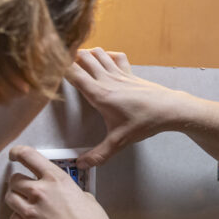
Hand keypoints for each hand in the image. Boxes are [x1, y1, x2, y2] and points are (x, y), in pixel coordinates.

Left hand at [5, 145, 115, 218]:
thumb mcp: (85, 197)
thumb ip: (67, 190)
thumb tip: (63, 193)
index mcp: (56, 179)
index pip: (28, 156)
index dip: (17, 153)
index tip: (14, 154)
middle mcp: (40, 191)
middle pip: (15, 179)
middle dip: (19, 183)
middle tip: (25, 187)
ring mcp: (30, 211)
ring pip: (10, 197)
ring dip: (16, 199)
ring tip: (26, 204)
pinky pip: (13, 218)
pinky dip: (19, 218)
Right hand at [67, 48, 194, 168]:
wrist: (169, 109)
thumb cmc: (144, 122)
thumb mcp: (118, 142)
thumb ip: (98, 155)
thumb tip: (81, 165)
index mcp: (99, 94)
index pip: (73, 73)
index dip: (58, 66)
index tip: (48, 66)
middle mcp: (107, 79)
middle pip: (83, 57)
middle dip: (70, 56)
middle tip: (59, 61)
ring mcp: (119, 73)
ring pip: (98, 53)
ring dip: (87, 53)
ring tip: (78, 60)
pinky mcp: (130, 73)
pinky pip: (116, 56)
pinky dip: (107, 54)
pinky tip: (104, 60)